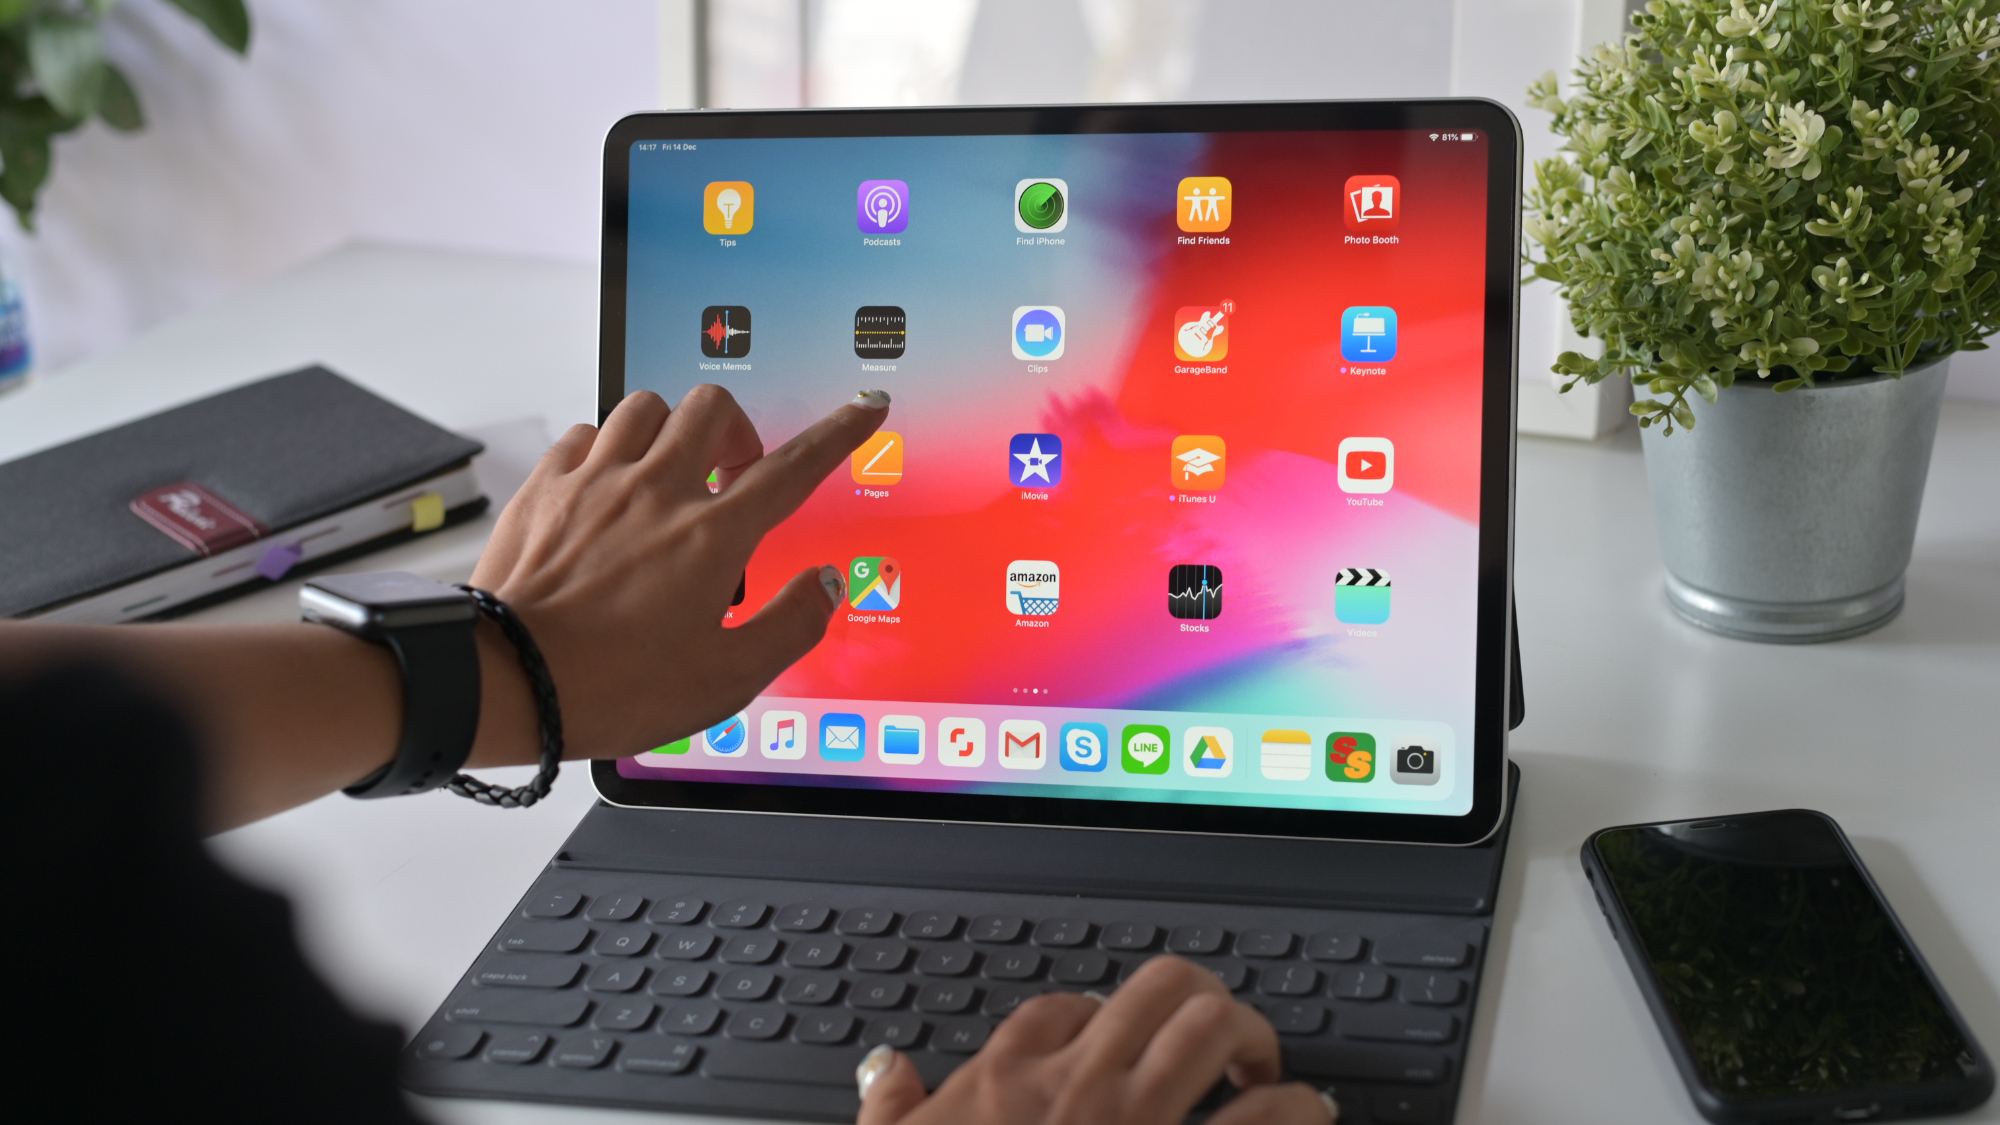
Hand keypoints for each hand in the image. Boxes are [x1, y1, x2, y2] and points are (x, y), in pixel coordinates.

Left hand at [465, 385, 887, 765]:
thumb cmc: (610, 687)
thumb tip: (826, 585)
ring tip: (669, 471)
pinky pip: (586, 432)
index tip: (861, 410)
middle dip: (737, 429)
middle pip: (714, 410)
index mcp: (711, 538)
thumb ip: (788, 625)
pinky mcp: (546, 486)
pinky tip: (608, 482)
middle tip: (733, 471)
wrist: (508, 682)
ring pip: (648, 406)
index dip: (837, 434)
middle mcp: (657, 493)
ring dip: (670, 428)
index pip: (793, 468)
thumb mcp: (723, 679)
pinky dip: (607, 446)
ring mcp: (597, 482)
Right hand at [856, 956, 1334, 1124]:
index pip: (1078, 1004)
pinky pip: (1271, 1117)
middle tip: (1218, 1040)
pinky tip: (1304, 1120)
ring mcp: (1144, 1124)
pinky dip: (1299, 1111)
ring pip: (1222, 1031)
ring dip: (1259, 1046)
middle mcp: (1085, 1083)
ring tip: (1267, 1075)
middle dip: (1207, 1003)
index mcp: (1014, 1073)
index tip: (1120, 1048)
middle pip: (1168, 988)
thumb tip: (890, 1073)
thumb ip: (890, 1111)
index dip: (1109, 1020)